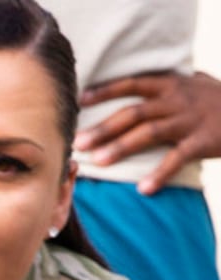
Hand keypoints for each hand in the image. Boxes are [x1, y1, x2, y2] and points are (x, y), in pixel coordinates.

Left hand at [77, 72, 220, 194]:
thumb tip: (142, 83)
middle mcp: (177, 100)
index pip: (133, 83)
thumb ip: (168, 85)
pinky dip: (160, 174)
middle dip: (104, 128)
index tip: (81, 100)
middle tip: (79, 142)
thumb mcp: (194, 84)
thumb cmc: (218, 100)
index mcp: (172, 85)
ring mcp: (189, 120)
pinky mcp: (203, 141)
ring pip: (149, 133)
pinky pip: (177, 159)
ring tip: (98, 163)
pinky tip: (143, 189)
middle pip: (134, 113)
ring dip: (122, 148)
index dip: (106, 90)